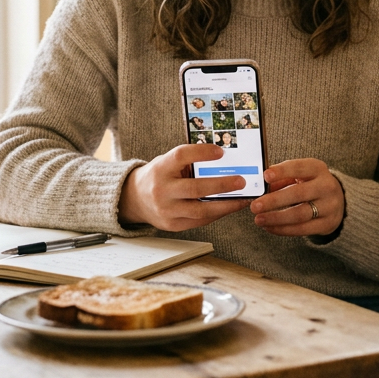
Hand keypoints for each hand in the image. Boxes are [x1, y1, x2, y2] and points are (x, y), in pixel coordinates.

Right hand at [119, 144, 250, 230]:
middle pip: (194, 188)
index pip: (181, 156)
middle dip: (221, 185)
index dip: (201, 153)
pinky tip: (228, 207)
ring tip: (242, 199)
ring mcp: (166, 210)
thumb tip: (223, 160)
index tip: (221, 151)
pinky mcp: (172, 225)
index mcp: (161, 168)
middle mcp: (162, 190)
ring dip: (225, 205)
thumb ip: (189, 161)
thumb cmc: (159, 176)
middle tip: (241, 181)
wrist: (136, 199)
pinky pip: (199, 221)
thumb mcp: (167, 163)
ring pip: (200, 210)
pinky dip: (216, 214)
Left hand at [250, 158, 344, 236]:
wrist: (338, 201)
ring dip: (276, 218)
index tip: (265, 176)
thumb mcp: (300, 176)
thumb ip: (281, 180)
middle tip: (255, 206)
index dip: (282, 171)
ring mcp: (329, 206)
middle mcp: (326, 186)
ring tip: (259, 219)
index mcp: (317, 169)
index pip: (299, 168)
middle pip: (298, 194)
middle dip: (274, 201)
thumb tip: (259, 189)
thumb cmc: (311, 185)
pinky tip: (269, 227)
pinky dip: (283, 229)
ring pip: (300, 214)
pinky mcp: (327, 224)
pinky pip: (302, 229)